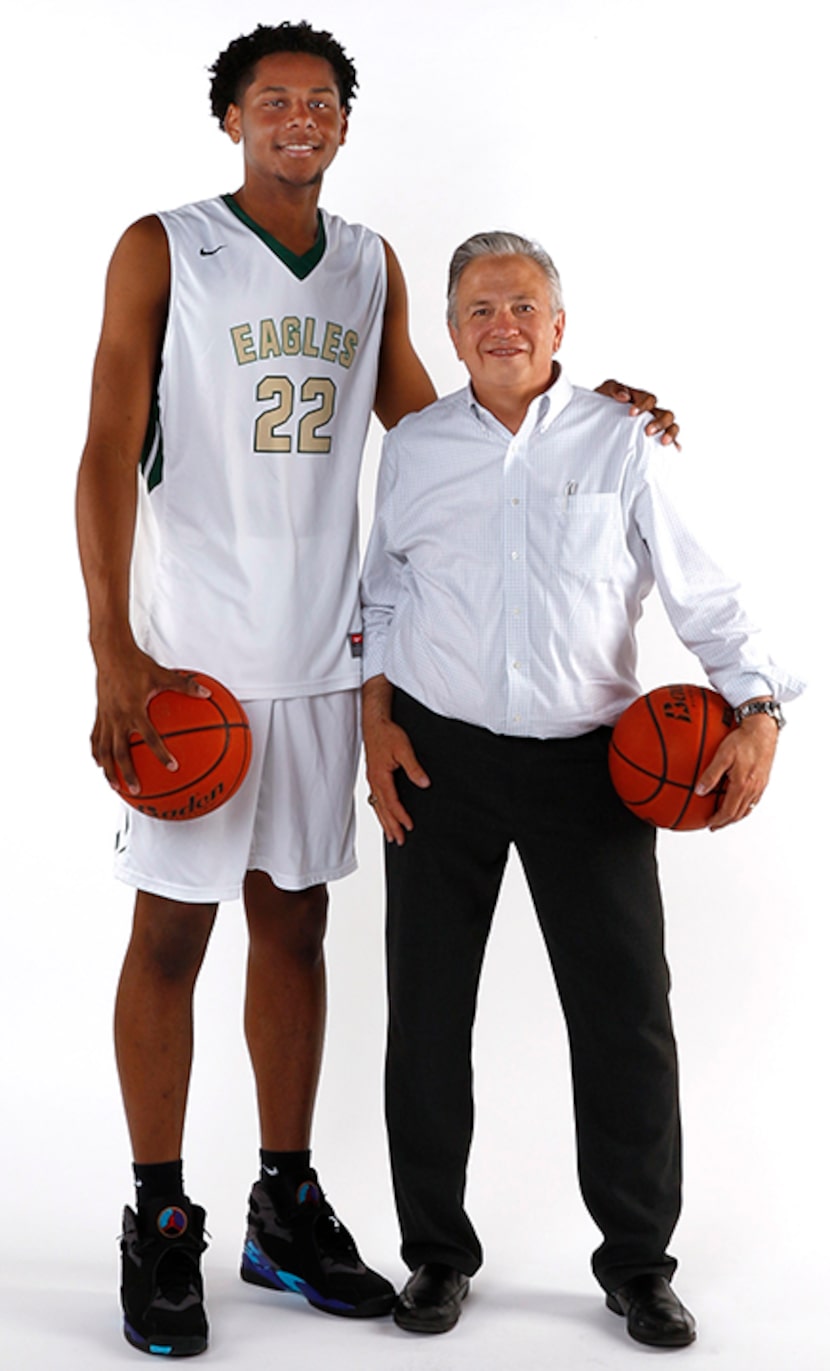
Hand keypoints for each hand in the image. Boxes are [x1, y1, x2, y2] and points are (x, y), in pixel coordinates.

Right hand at [91, 642, 209, 793]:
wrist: (110, 652)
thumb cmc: (137, 663)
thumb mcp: (164, 674)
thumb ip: (185, 685)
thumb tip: (207, 692)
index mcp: (134, 710)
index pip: (149, 737)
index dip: (161, 753)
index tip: (173, 767)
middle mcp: (118, 717)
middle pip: (121, 753)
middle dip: (127, 773)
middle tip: (136, 790)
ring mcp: (106, 718)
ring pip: (105, 750)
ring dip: (109, 770)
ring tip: (114, 786)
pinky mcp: (99, 715)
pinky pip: (96, 738)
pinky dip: (97, 752)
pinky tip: (100, 764)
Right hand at [362, 676, 429, 844]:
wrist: (374, 723)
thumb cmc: (388, 734)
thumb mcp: (404, 749)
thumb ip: (414, 767)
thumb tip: (424, 783)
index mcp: (381, 776)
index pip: (392, 802)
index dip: (401, 816)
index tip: (410, 826)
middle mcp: (374, 781)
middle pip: (383, 809)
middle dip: (391, 826)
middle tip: (400, 841)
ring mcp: (372, 779)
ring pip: (377, 806)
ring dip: (384, 821)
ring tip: (391, 835)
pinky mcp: (373, 776)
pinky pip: (375, 799)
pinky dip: (380, 810)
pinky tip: (383, 815)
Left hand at [595, 379, 680, 447]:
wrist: (595, 424)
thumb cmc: (601, 406)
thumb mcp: (604, 392)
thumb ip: (614, 389)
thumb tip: (625, 396)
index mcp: (641, 401)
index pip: (649, 400)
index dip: (643, 405)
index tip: (631, 413)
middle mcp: (651, 414)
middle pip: (667, 414)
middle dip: (659, 422)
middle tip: (647, 431)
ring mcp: (655, 428)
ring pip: (672, 427)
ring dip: (670, 433)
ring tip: (663, 442)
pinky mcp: (654, 443)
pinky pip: (671, 444)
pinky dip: (675, 446)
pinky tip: (673, 450)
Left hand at [695, 713, 777, 829]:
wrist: (763, 729)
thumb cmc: (743, 739)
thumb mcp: (722, 755)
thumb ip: (710, 774)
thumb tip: (699, 791)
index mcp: (742, 785)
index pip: (729, 811)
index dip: (718, 820)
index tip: (709, 824)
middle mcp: (753, 788)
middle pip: (738, 813)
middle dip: (725, 821)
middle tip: (714, 825)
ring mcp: (760, 785)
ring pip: (747, 808)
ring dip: (735, 815)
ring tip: (724, 817)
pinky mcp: (763, 780)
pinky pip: (753, 800)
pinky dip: (743, 806)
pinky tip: (737, 801)